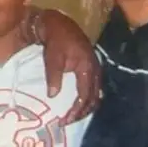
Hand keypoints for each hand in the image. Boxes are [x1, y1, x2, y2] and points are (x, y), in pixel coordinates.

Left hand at [38, 9, 100, 124]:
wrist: (60, 24)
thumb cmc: (55, 40)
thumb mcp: (52, 58)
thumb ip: (53, 76)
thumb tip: (52, 96)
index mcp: (88, 68)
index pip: (85, 96)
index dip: (76, 110)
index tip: (65, 120)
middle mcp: (96, 70)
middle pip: (93, 99)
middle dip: (81, 113)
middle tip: (66, 122)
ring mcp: (95, 69)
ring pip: (95, 95)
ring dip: (85, 108)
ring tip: (72, 116)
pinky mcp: (92, 68)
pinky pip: (93, 89)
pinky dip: (87, 99)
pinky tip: (78, 105)